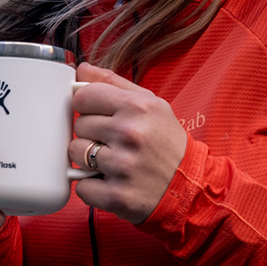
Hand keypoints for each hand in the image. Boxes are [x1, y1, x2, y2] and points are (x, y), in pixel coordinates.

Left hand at [68, 62, 187, 223]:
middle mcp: (130, 134)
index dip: (88, 106)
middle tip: (113, 142)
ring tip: (112, 161)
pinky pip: (81, 186)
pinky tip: (110, 181)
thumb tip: (82, 70)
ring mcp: (123, 166)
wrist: (191, 184)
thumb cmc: (167, 142)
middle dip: (92, 133)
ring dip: (88, 159)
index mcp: (138, 107)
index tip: (100, 115)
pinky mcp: (117, 195)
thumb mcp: (151, 104)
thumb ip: (113, 83)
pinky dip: (91, 186)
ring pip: (75, 153)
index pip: (83, 97)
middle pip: (79, 125)